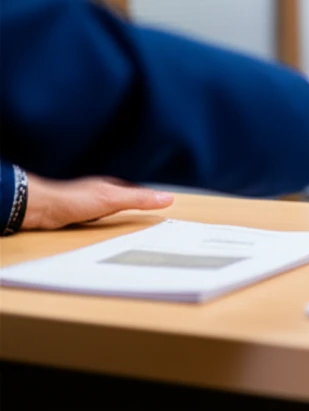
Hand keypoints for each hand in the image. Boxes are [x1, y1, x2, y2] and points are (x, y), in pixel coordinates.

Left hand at [21, 174, 174, 230]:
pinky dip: (106, 219)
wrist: (40, 209)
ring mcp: (89, 201)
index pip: (138, 192)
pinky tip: (103, 224)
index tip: (164, 203)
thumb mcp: (113, 200)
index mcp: (112, 186)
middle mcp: (101, 191)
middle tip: (151, 210)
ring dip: (120, 211)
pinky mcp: (78, 212)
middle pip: (125, 197)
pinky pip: (98, 215)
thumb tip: (166, 197)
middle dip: (137, 203)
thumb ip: (139, 199)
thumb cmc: (73, 201)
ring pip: (111, 206)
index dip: (150, 198)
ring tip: (131, 217)